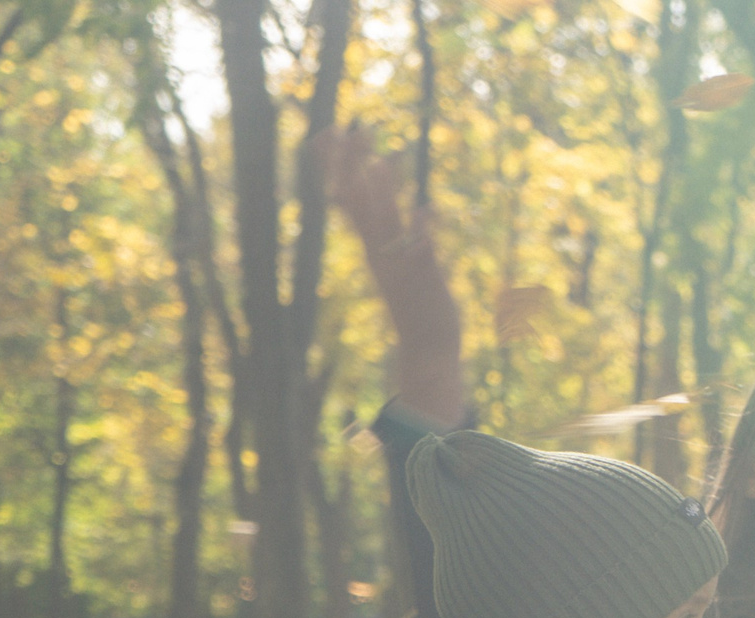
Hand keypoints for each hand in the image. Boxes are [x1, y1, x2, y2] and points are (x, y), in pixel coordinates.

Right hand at [320, 123, 465, 427]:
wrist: (426, 351)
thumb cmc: (416, 304)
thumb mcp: (396, 261)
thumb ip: (390, 229)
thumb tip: (381, 195)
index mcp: (372, 248)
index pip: (346, 197)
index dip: (338, 164)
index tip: (328, 131)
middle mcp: (380, 254)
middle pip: (359, 202)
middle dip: (354, 167)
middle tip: (352, 128)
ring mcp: (401, 267)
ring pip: (387, 223)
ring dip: (385, 192)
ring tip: (384, 159)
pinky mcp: (425, 282)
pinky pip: (422, 253)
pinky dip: (422, 232)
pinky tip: (426, 210)